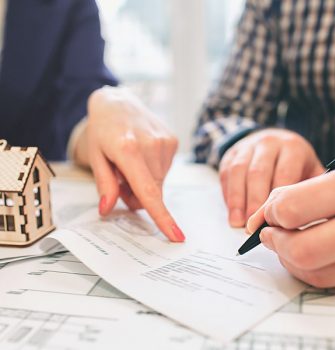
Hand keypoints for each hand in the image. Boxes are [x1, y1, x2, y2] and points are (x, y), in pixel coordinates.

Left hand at [77, 86, 184, 241]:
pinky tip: (143, 156)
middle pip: (152, 191)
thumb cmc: (103, 130)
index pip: (148, 191)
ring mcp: (165, 142)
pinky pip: (165, 170)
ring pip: (159, 182)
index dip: (162, 216)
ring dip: (146, 182)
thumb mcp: (96, 156)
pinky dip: (153, 170)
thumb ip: (104, 184)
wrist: (118, 103)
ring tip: (132, 164)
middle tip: (121, 182)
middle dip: (137, 196)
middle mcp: (151, 145)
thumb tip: (108, 210)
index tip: (175, 235)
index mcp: (128, 149)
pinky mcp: (173, 140)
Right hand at [219, 129, 323, 227]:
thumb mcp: (310, 171)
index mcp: (292, 147)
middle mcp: (268, 143)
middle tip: (252, 225)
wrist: (273, 140)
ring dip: (237, 199)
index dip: (277, 199)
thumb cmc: (295, 163)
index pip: (284, 174)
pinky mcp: (231, 153)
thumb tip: (303, 218)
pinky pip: (227, 173)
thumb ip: (308, 190)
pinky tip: (232, 211)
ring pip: (239, 172)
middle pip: (259, 173)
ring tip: (237, 222)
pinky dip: (228, 194)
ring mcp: (247, 146)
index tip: (273, 222)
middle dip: (254, 201)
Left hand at [247, 166, 334, 287]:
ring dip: (289, 260)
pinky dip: (312, 270)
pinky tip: (313, 253)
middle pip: (301, 250)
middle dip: (277, 243)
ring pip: (316, 274)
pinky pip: (331, 282)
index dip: (273, 213)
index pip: (291, 209)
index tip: (272, 214)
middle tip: (270, 235)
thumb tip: (253, 224)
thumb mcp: (327, 179)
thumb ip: (285, 196)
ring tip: (290, 243)